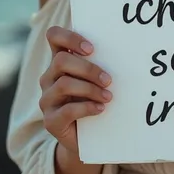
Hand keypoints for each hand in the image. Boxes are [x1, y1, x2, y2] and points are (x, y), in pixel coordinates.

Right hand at [39, 26, 112, 154]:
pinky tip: (101, 108)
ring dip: (90, 89)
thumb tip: (125, 47)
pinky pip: (67, 110)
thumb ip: (100, 62)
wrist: (89, 137)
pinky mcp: (50, 121)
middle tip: (108, 80)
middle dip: (88, 69)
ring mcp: (47, 99)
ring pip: (64, 84)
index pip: (54, 36)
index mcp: (59, 61)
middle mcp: (49, 77)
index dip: (69, 37)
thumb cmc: (96, 98)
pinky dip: (87, 107)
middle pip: (61, 61)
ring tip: (109, 96)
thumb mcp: (96, 78)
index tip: (91, 48)